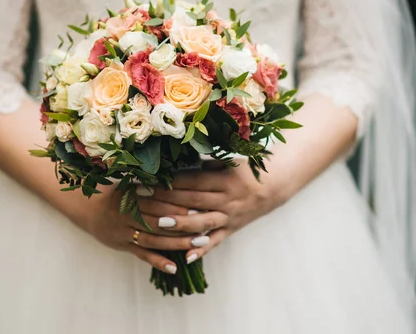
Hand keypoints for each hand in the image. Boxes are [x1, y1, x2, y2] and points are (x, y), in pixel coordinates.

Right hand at [78, 185, 213, 275]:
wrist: (89, 209)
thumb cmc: (116, 194)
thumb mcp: (129, 185)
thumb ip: (150, 185)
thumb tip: (179, 179)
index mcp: (130, 198)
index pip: (157, 202)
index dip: (178, 205)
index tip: (198, 205)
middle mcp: (127, 216)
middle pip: (157, 222)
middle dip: (181, 225)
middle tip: (205, 226)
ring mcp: (125, 233)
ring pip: (153, 240)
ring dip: (176, 243)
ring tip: (198, 244)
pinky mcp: (124, 246)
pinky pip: (142, 255)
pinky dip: (158, 262)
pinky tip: (174, 268)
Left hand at [139, 160, 282, 263]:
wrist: (273, 188)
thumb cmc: (246, 171)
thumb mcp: (230, 161)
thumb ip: (209, 161)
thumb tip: (185, 157)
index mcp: (225, 180)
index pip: (193, 180)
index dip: (171, 180)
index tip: (149, 179)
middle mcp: (227, 199)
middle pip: (193, 200)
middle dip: (166, 199)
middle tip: (142, 197)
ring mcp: (229, 217)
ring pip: (202, 222)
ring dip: (181, 224)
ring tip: (159, 224)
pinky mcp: (230, 230)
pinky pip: (215, 242)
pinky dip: (202, 250)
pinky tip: (186, 258)